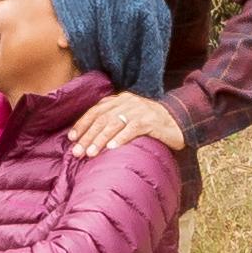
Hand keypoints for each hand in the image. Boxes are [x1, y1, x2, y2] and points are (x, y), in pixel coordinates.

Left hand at [66, 88, 189, 160]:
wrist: (180, 121)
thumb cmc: (151, 124)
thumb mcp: (131, 117)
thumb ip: (114, 120)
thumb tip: (90, 137)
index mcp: (121, 99)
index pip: (96, 109)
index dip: (82, 123)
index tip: (71, 138)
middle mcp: (128, 102)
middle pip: (102, 118)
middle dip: (87, 135)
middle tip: (77, 151)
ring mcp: (140, 110)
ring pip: (114, 124)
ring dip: (100, 139)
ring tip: (90, 153)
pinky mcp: (150, 121)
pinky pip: (132, 129)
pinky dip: (120, 138)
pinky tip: (111, 148)